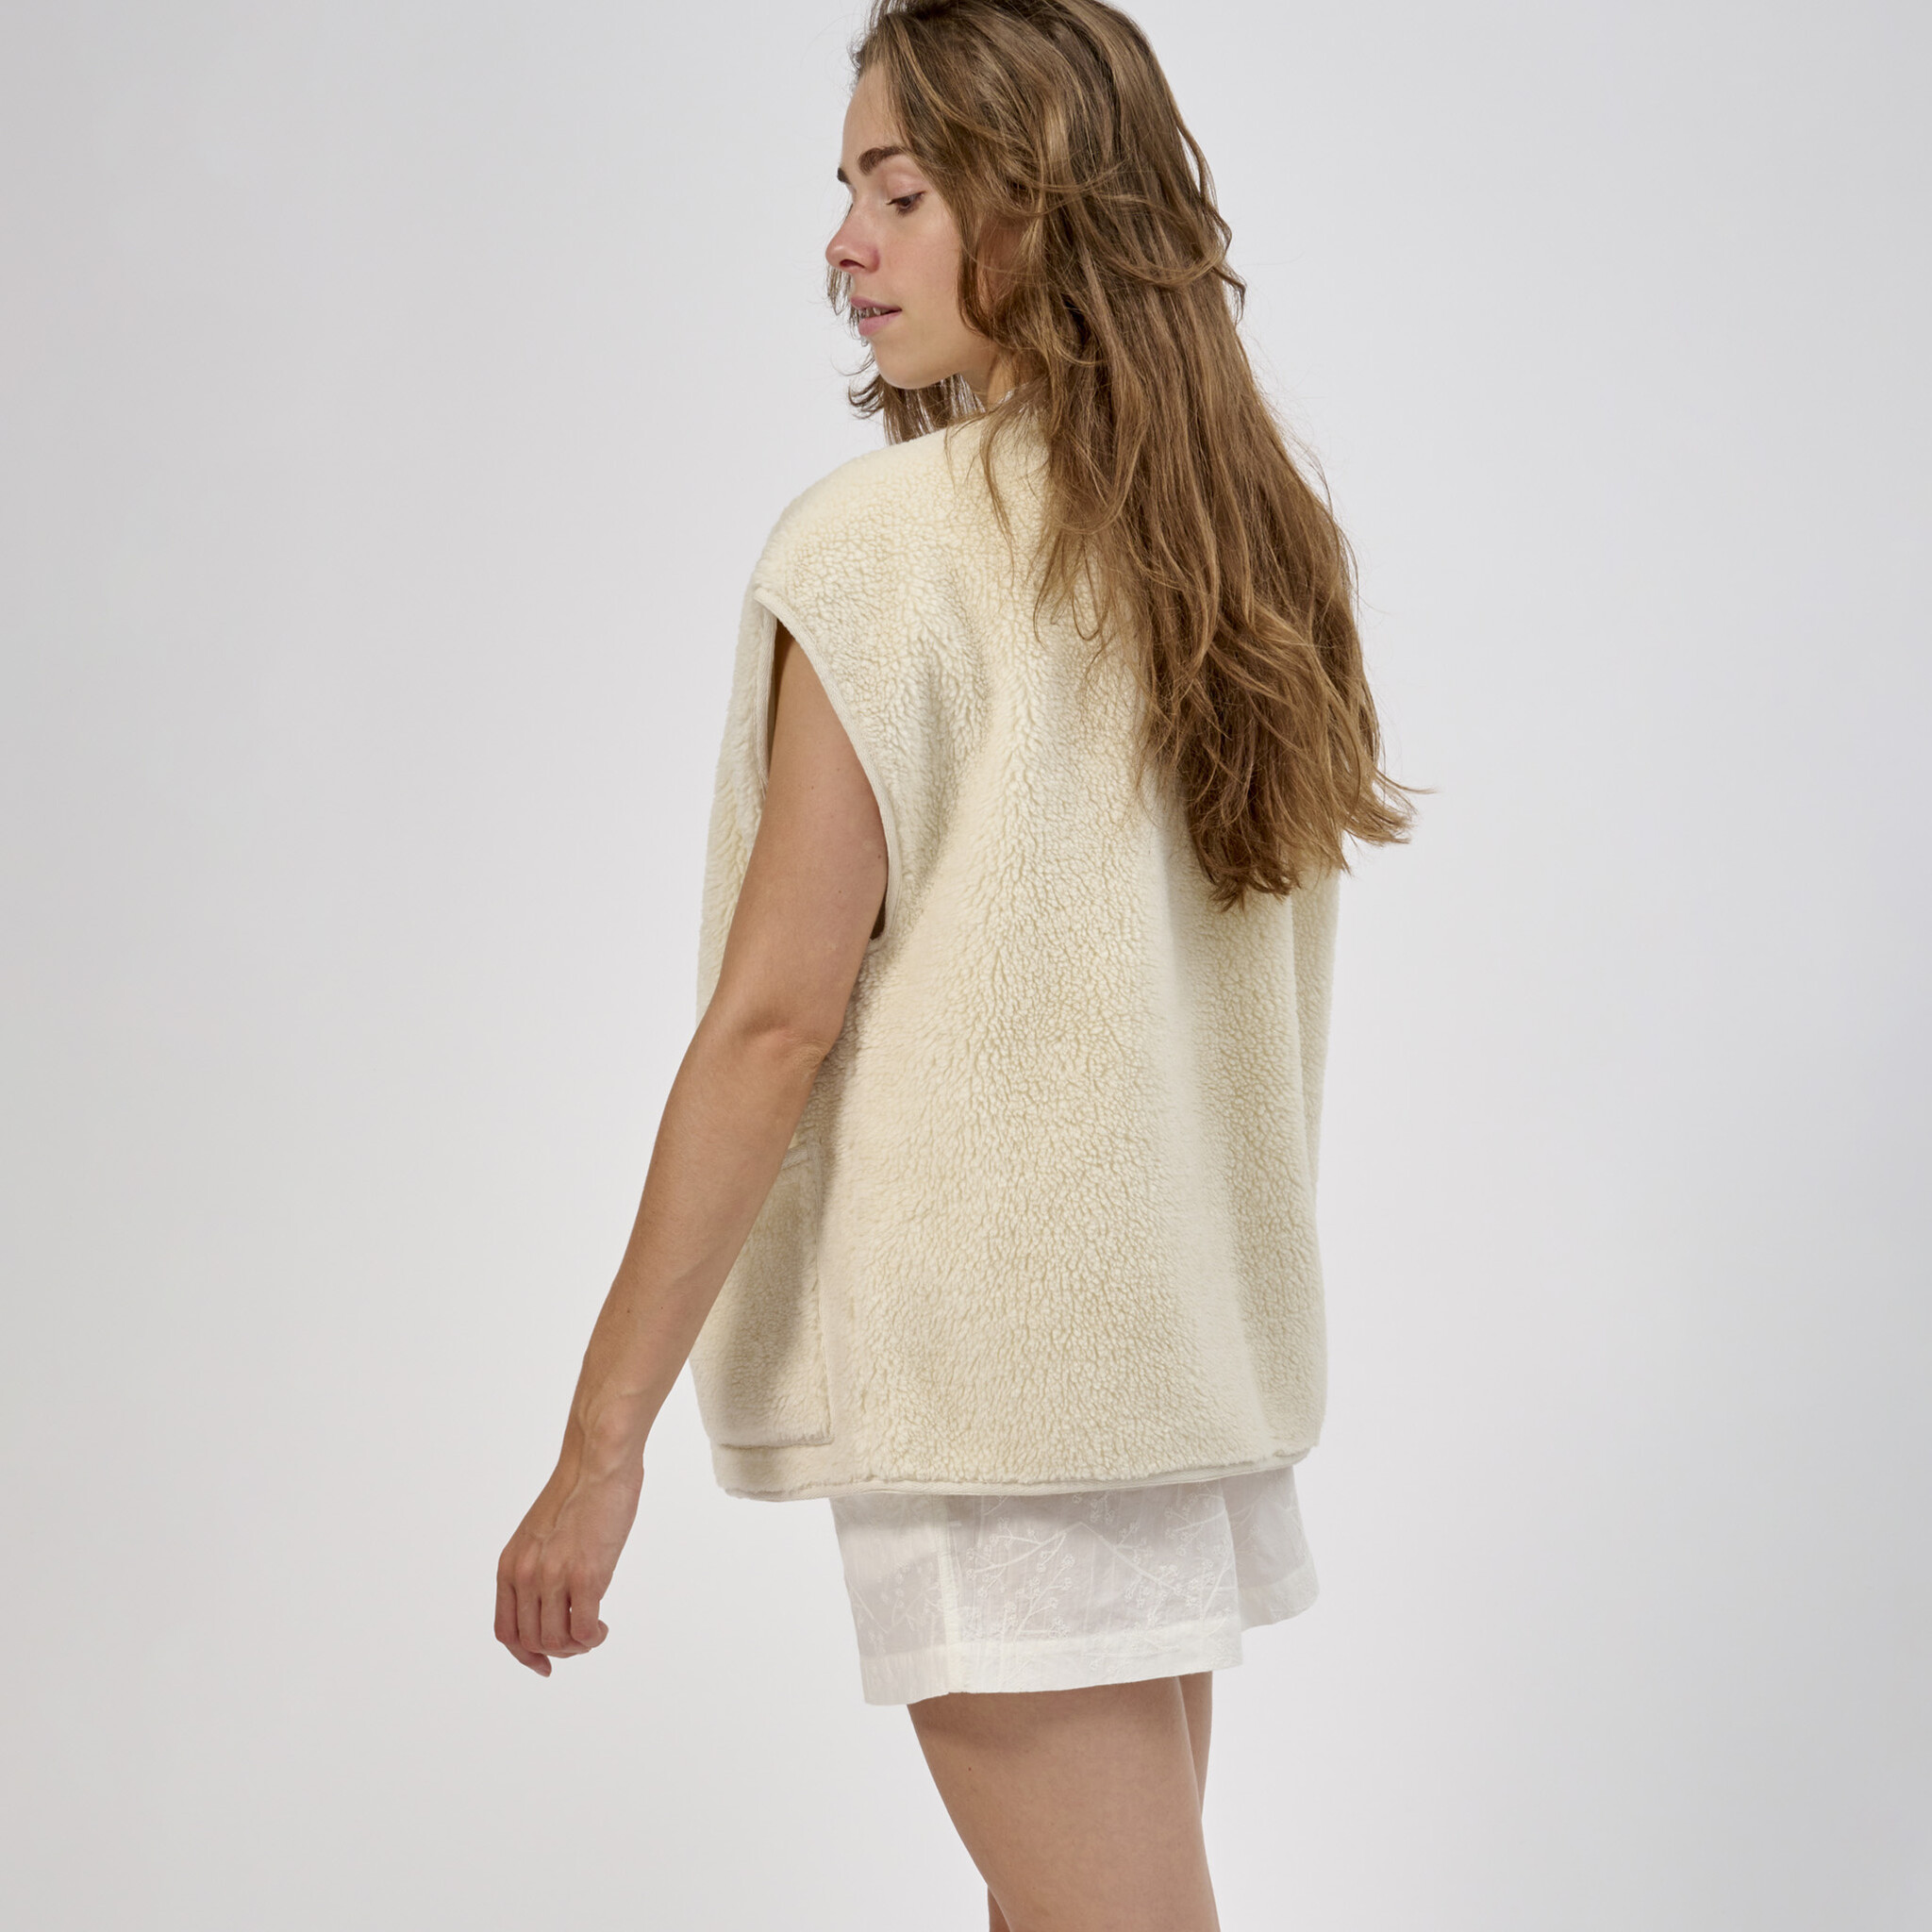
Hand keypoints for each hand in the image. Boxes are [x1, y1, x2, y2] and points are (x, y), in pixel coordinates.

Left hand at [495, 1440, 642, 1675]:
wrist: (597, 1461)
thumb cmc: (578, 1491)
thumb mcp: (539, 1535)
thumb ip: (537, 1567)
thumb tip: (554, 1603)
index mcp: (511, 1565)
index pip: (506, 1631)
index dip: (524, 1655)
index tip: (545, 1663)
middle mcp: (525, 1575)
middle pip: (532, 1641)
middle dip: (558, 1650)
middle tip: (581, 1638)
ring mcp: (554, 1576)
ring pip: (557, 1641)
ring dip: (577, 1646)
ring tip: (594, 1630)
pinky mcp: (585, 1575)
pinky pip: (583, 1630)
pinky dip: (593, 1638)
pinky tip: (602, 1626)